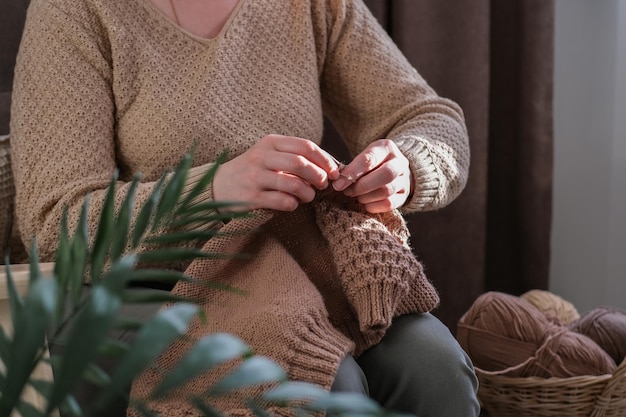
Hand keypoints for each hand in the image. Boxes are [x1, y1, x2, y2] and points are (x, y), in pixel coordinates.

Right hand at [213, 134, 341, 211]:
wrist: (218, 185)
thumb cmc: (252, 170)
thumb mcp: (269, 154)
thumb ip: (294, 156)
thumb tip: (328, 166)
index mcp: (270, 143)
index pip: (305, 146)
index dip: (325, 160)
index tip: (334, 171)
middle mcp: (262, 157)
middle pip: (300, 163)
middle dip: (318, 176)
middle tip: (323, 185)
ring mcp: (256, 177)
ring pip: (293, 184)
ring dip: (308, 193)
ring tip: (308, 196)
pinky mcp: (252, 197)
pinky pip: (282, 201)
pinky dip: (294, 204)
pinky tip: (292, 203)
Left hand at [332, 139, 411, 212]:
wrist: (393, 171)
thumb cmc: (372, 164)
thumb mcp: (364, 157)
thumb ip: (352, 167)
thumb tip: (339, 181)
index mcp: (387, 148)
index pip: (370, 159)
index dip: (352, 173)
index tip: (338, 184)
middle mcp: (399, 162)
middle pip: (385, 174)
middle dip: (362, 186)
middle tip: (347, 192)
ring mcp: (404, 180)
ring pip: (387, 190)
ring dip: (366, 196)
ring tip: (356, 196)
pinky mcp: (403, 196)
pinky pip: (389, 204)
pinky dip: (373, 205)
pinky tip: (366, 203)